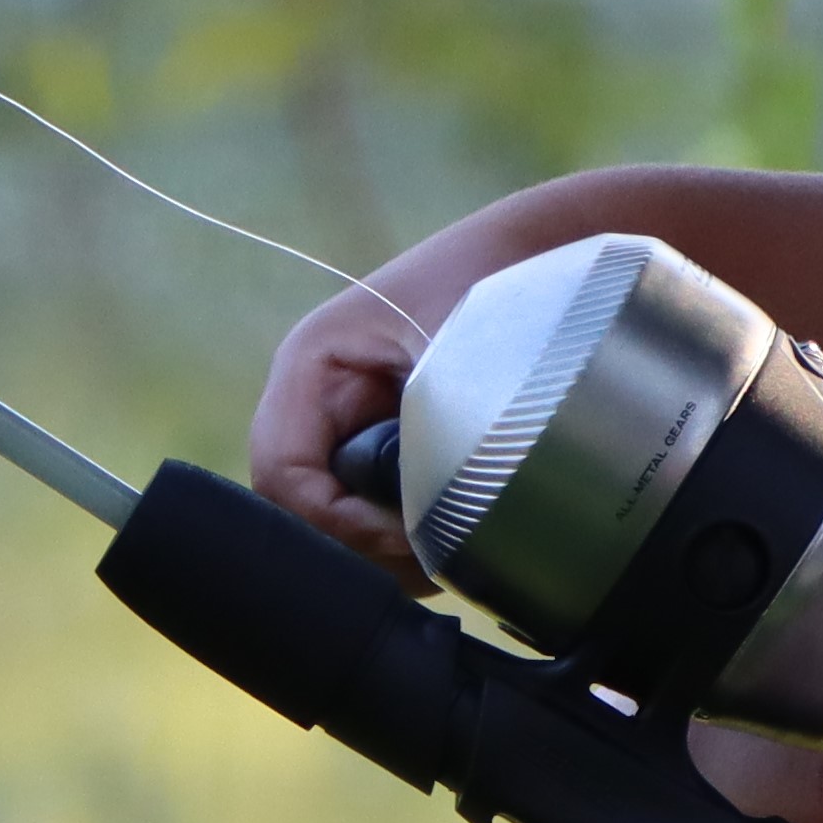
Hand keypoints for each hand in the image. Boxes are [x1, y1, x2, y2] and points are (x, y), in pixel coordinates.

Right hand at [247, 189, 605, 568]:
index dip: (336, 523)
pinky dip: (404, 538)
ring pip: (332, 521)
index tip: (408, 539)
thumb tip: (427, 524)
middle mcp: (315, 402)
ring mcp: (346, 427)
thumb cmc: (496, 288)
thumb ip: (431, 432)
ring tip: (448, 554)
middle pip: (298, 509)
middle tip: (430, 563)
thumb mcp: (461, 356)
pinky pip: (369, 512)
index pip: (282, 473)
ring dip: (384, 551)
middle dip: (361, 546)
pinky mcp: (380, 450)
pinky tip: (449, 539)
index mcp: (311, 366)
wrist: (540, 259)